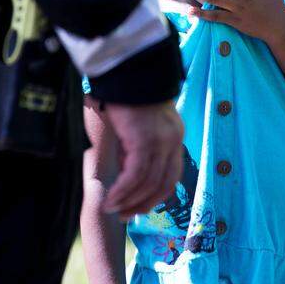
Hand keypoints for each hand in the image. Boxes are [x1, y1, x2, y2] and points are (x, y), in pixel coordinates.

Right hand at [101, 100, 183, 218]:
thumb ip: (136, 143)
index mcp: (174, 135)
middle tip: (125, 215)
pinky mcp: (146, 140)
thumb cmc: (126, 91)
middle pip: (164, 183)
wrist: (127, 68)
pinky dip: (122, 190)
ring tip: (112, 209)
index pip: (171, 174)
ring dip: (129, 200)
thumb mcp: (137, 122)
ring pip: (148, 183)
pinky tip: (110, 198)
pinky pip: (135, 175)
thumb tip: (125, 164)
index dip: (156, 194)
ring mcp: (162, 141)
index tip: (140, 205)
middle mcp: (173, 140)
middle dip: (144, 203)